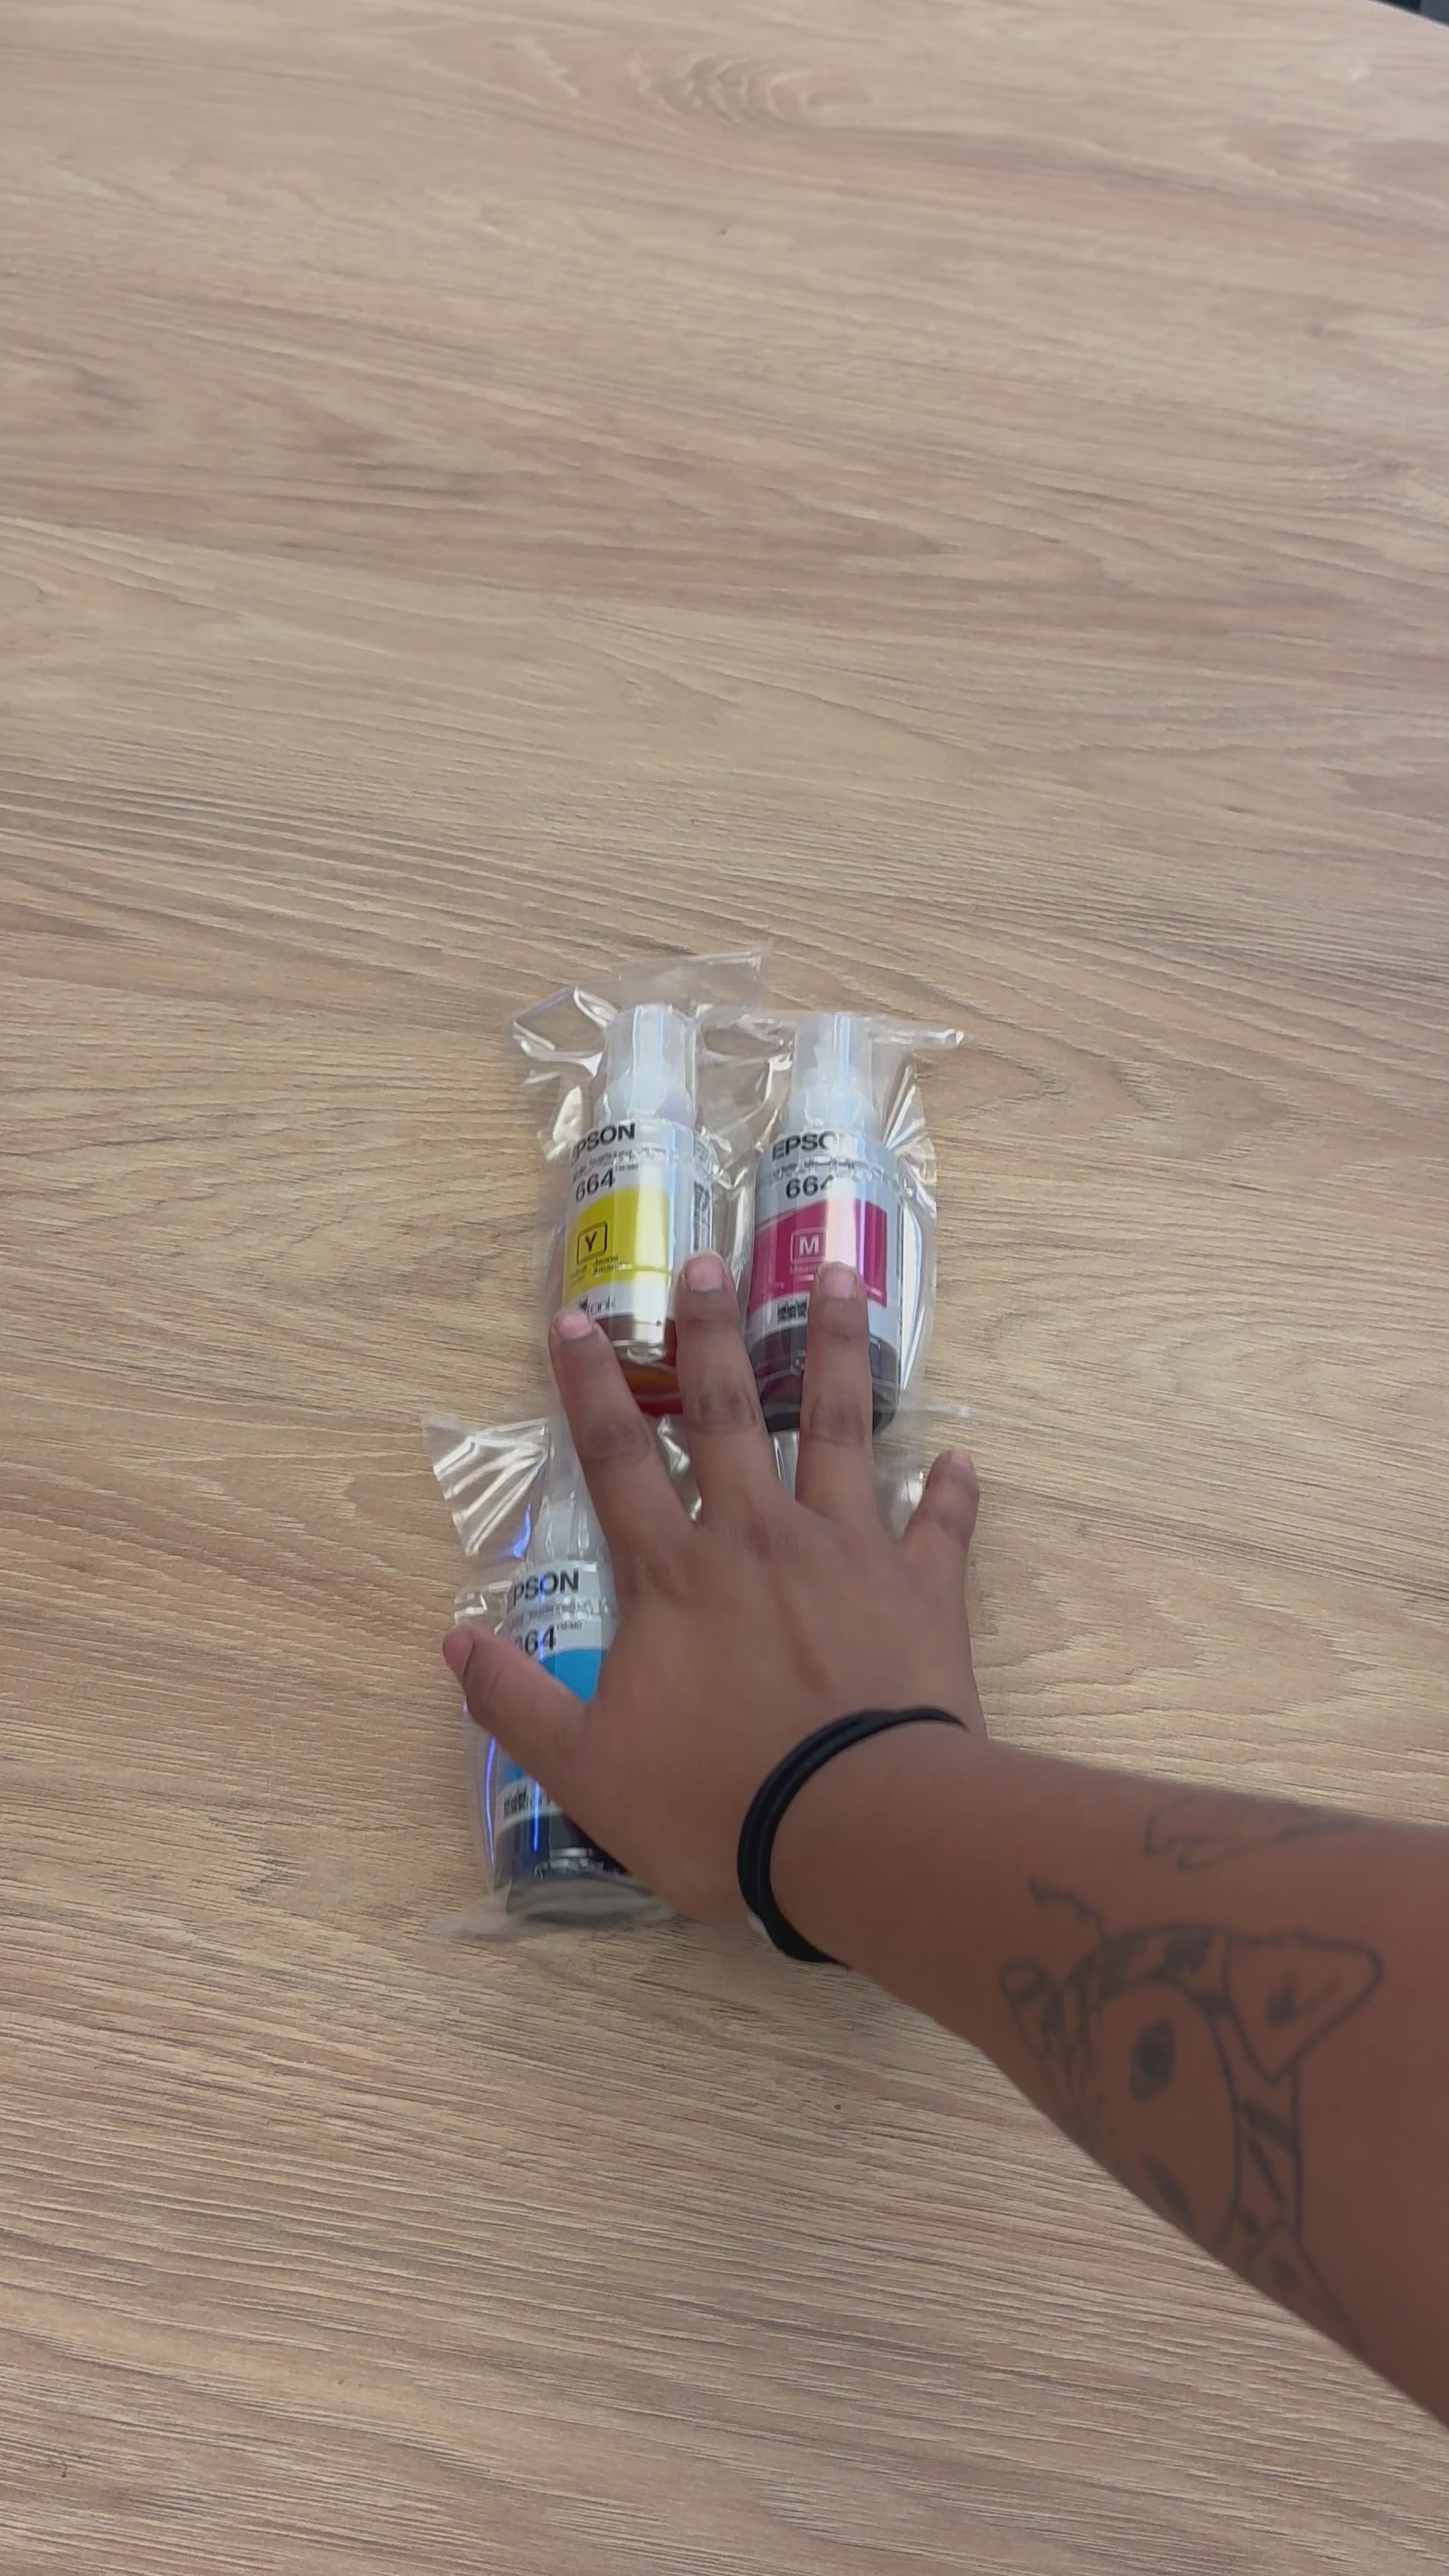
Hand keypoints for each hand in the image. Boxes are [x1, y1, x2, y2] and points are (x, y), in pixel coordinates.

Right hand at [443, 1253, 983, 1920]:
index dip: (588, 1388)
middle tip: (708, 1259)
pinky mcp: (923, 1589)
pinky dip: (950, 1491)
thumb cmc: (719, 1806)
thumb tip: (453, 1643)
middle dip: (710, 1332)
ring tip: (841, 1272)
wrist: (861, 1830)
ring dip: (837, 1348)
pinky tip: (961, 1457)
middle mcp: (758, 1540)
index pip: (617, 1461)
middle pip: (729, 1413)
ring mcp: (848, 1553)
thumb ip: (516, 1704)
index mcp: (674, 1577)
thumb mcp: (586, 1771)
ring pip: (841, 1427)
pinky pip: (940, 1525)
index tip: (577, 1317)